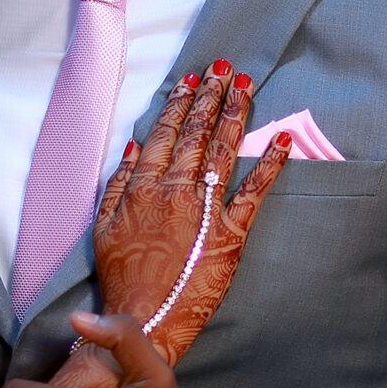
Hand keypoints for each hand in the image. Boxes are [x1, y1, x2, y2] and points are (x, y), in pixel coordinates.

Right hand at [88, 60, 291, 367]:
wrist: (144, 319)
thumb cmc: (122, 278)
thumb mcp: (103, 227)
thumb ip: (117, 185)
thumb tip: (134, 148)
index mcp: (143, 187)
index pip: (164, 135)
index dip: (179, 104)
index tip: (191, 81)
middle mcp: (175, 190)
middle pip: (195, 133)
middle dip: (210, 97)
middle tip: (224, 69)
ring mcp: (204, 210)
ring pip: (222, 151)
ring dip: (234, 114)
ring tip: (245, 86)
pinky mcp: (230, 234)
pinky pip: (254, 192)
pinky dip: (271, 163)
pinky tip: (283, 138)